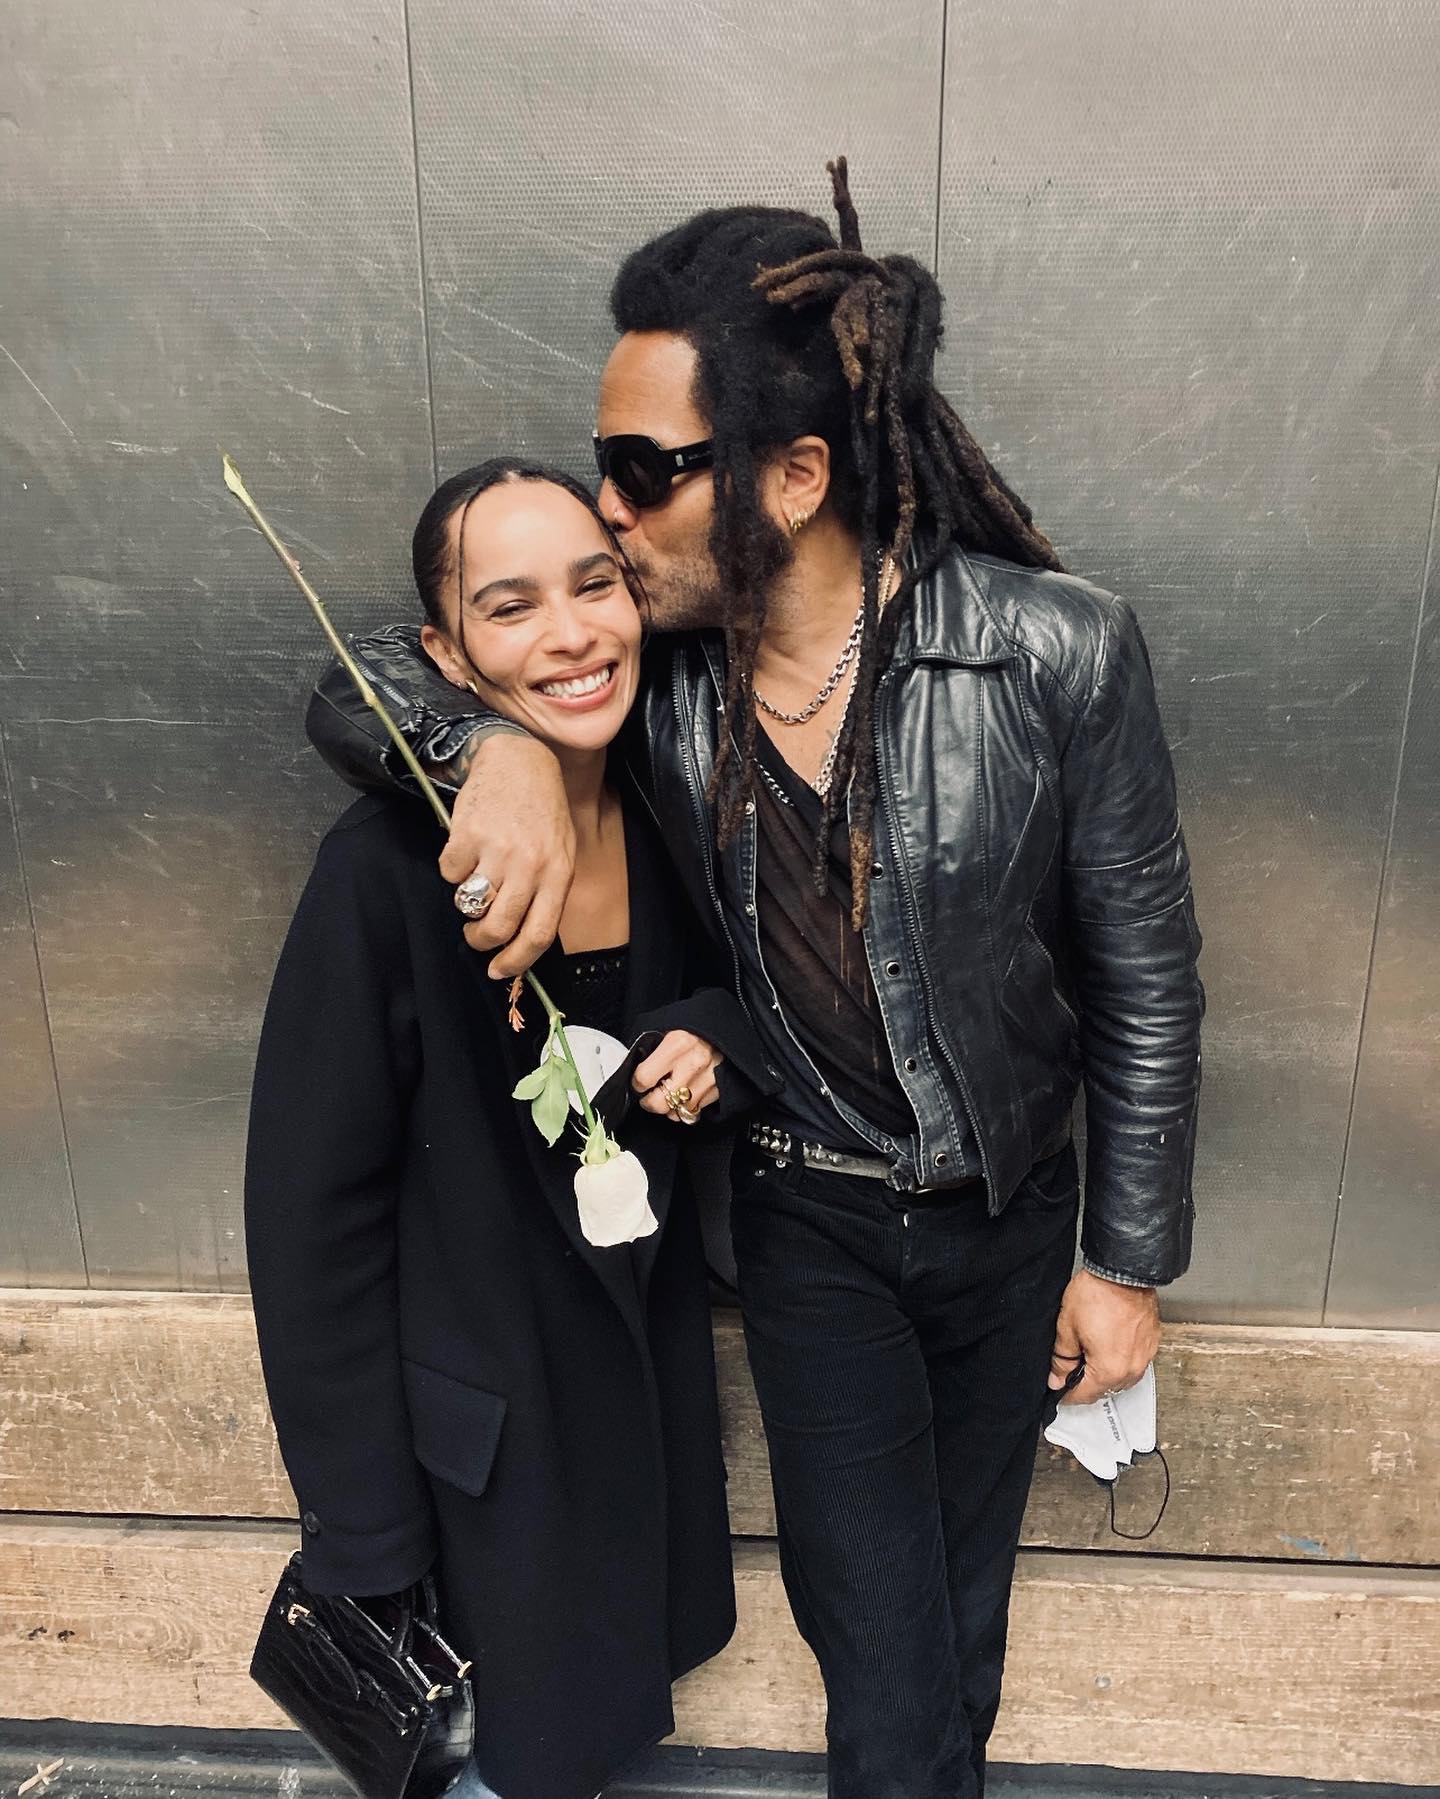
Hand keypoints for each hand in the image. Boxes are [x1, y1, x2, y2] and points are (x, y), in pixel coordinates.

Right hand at [438, 736, 574, 978]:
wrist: (519, 759)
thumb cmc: (541, 812)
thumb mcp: (561, 851)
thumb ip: (546, 892)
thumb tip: (521, 940)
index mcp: (558, 873)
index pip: (538, 934)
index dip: (515, 961)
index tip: (498, 970)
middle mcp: (530, 865)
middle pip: (498, 927)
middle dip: (481, 941)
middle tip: (475, 936)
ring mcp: (497, 850)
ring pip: (469, 903)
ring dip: (466, 901)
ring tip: (476, 878)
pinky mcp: (467, 835)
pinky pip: (449, 872)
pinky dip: (453, 866)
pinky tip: (468, 846)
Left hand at [632, 1031, 724, 1123]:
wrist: (727, 1026)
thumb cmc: (694, 1027)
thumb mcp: (669, 1028)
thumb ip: (651, 1048)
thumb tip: (634, 1067)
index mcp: (677, 1044)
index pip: (643, 1078)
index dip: (637, 1082)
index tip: (639, 1081)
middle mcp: (693, 1064)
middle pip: (659, 1104)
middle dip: (649, 1102)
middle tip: (648, 1095)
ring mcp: (708, 1079)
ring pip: (676, 1112)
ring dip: (669, 1106)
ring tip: (668, 1093)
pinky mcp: (719, 1089)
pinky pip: (694, 1111)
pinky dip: (686, 1106)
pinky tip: (685, 1092)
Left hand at [1048, 1268, 1159, 1406]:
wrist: (1124, 1271)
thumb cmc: (1099, 1293)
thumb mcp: (1068, 1327)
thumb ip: (1061, 1358)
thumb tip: (1057, 1377)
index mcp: (1110, 1370)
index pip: (1085, 1396)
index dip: (1068, 1394)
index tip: (1060, 1389)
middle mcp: (1132, 1369)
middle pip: (1105, 1389)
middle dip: (1087, 1383)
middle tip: (1071, 1368)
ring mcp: (1145, 1356)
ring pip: (1121, 1377)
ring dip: (1105, 1372)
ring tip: (1090, 1354)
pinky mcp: (1152, 1343)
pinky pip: (1134, 1362)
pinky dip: (1120, 1359)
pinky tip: (1109, 1344)